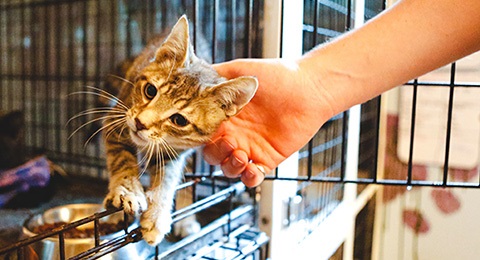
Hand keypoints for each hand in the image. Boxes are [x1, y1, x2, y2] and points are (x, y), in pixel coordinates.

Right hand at [203, 58, 330, 186]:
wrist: (309, 88)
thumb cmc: (277, 75)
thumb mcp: (239, 70)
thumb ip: (214, 76)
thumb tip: (189, 77)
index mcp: (224, 115)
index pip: (202, 132)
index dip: (199, 136)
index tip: (202, 133)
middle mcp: (235, 133)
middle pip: (212, 154)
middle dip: (216, 153)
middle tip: (228, 142)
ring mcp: (251, 147)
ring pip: (229, 168)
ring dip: (230, 166)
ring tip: (241, 155)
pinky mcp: (267, 159)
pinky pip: (252, 177)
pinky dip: (249, 178)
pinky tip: (252, 168)